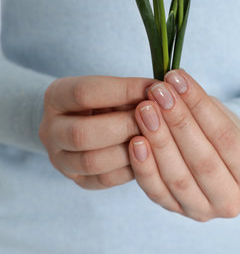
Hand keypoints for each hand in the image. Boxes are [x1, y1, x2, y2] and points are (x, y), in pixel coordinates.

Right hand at [39, 75, 153, 189]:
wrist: (83, 120)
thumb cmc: (103, 98)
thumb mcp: (109, 87)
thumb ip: (129, 91)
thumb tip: (161, 92)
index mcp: (56, 96)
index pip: (84, 93)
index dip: (122, 90)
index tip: (152, 88)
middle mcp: (50, 129)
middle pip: (81, 134)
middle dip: (123, 126)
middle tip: (154, 119)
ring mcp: (60, 159)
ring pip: (91, 162)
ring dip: (128, 151)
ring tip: (153, 138)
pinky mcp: (77, 180)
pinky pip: (104, 181)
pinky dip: (129, 169)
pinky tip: (148, 155)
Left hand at [128, 69, 239, 220]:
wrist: (215, 158)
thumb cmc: (220, 131)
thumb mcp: (222, 115)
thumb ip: (202, 105)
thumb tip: (173, 84)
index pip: (226, 137)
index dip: (199, 105)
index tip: (177, 79)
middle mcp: (232, 201)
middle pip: (202, 160)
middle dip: (178, 121)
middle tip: (158, 92)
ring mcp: (202, 211)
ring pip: (178, 177)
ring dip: (159, 140)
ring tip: (144, 109)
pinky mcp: (175, 210)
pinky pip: (156, 191)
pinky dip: (144, 167)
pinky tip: (136, 141)